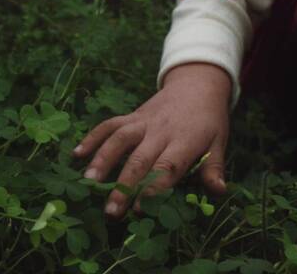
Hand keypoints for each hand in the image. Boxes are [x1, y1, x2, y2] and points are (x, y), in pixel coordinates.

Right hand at [73, 63, 230, 217]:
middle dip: (124, 185)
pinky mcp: (131, 116)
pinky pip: (109, 125)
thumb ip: (214, 168)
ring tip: (88, 181)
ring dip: (102, 159)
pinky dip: (92, 137)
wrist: (196, 85)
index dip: (153, 188)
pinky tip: (77, 153)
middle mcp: (160, 131)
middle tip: (111, 211)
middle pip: (140, 159)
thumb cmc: (208, 120)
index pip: (167, 167)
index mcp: (184, 140)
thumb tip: (218, 192)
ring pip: (119, 139)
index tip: (139, 209)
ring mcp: (143, 122)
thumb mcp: (219, 142)